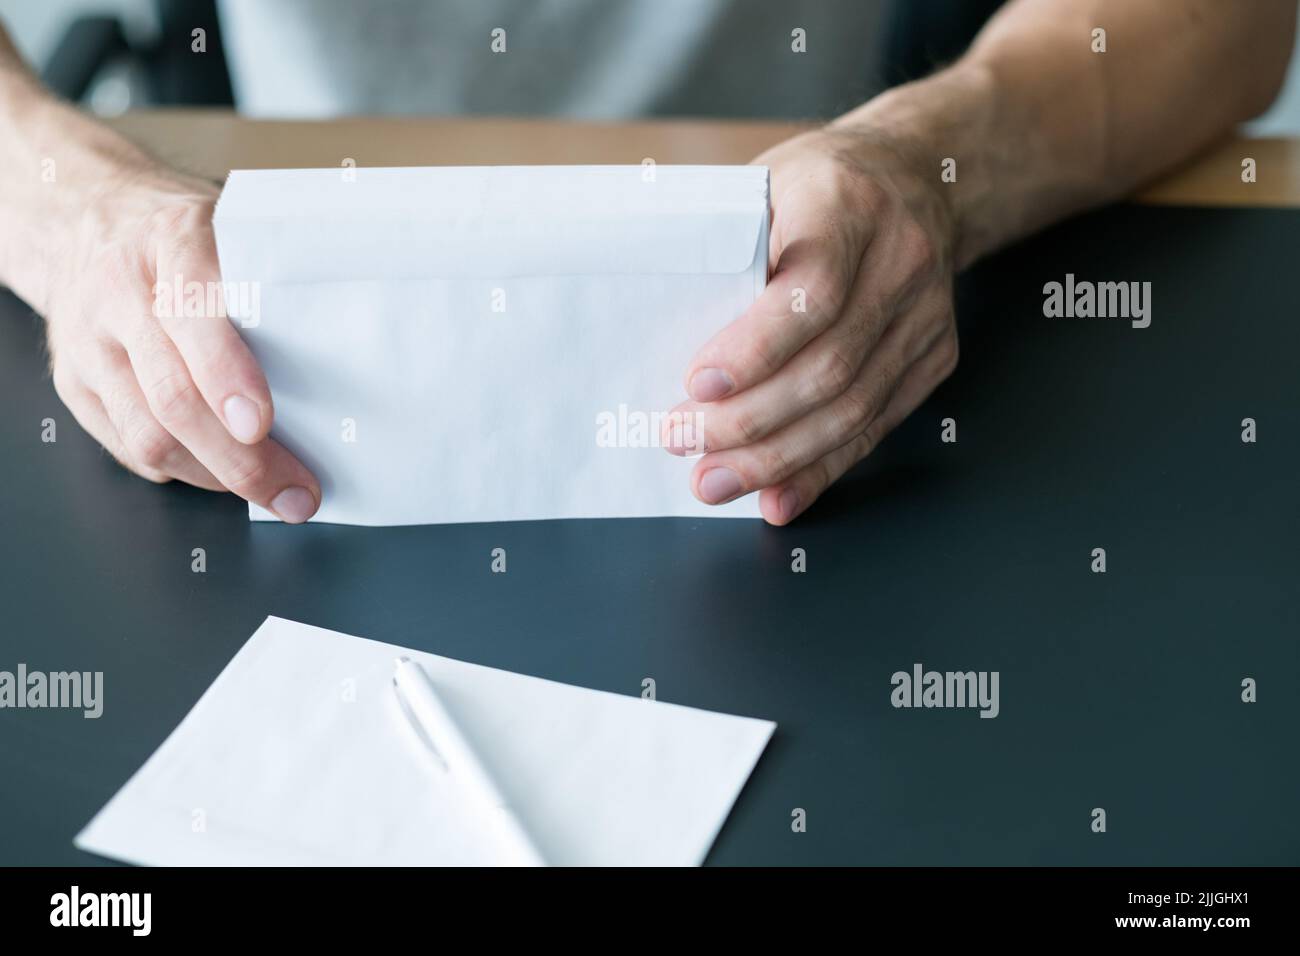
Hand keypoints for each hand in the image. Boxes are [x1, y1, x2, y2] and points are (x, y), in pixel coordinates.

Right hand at [40, 165, 319, 520]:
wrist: (89, 218)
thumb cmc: (191, 236)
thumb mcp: (235, 228)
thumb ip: (275, 277)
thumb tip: (352, 354)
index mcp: (173, 239)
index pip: (194, 312)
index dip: (226, 373)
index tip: (261, 423)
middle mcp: (118, 289)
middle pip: (174, 395)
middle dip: (240, 458)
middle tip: (296, 492)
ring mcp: (87, 339)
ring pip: (147, 434)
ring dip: (216, 476)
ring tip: (271, 491)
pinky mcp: (72, 380)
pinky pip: (127, 446)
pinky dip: (182, 471)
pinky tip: (222, 475)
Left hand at [663, 126, 958, 523]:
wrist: (921, 176)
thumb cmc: (818, 184)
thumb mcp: (764, 184)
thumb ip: (724, 247)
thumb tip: (654, 329)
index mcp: (847, 204)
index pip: (811, 292)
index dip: (755, 349)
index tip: (696, 385)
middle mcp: (900, 260)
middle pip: (830, 365)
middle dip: (751, 420)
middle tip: (684, 442)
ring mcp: (925, 314)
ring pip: (854, 407)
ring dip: (779, 457)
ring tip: (716, 480)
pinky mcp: (933, 356)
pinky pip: (876, 426)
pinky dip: (822, 468)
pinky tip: (778, 496)